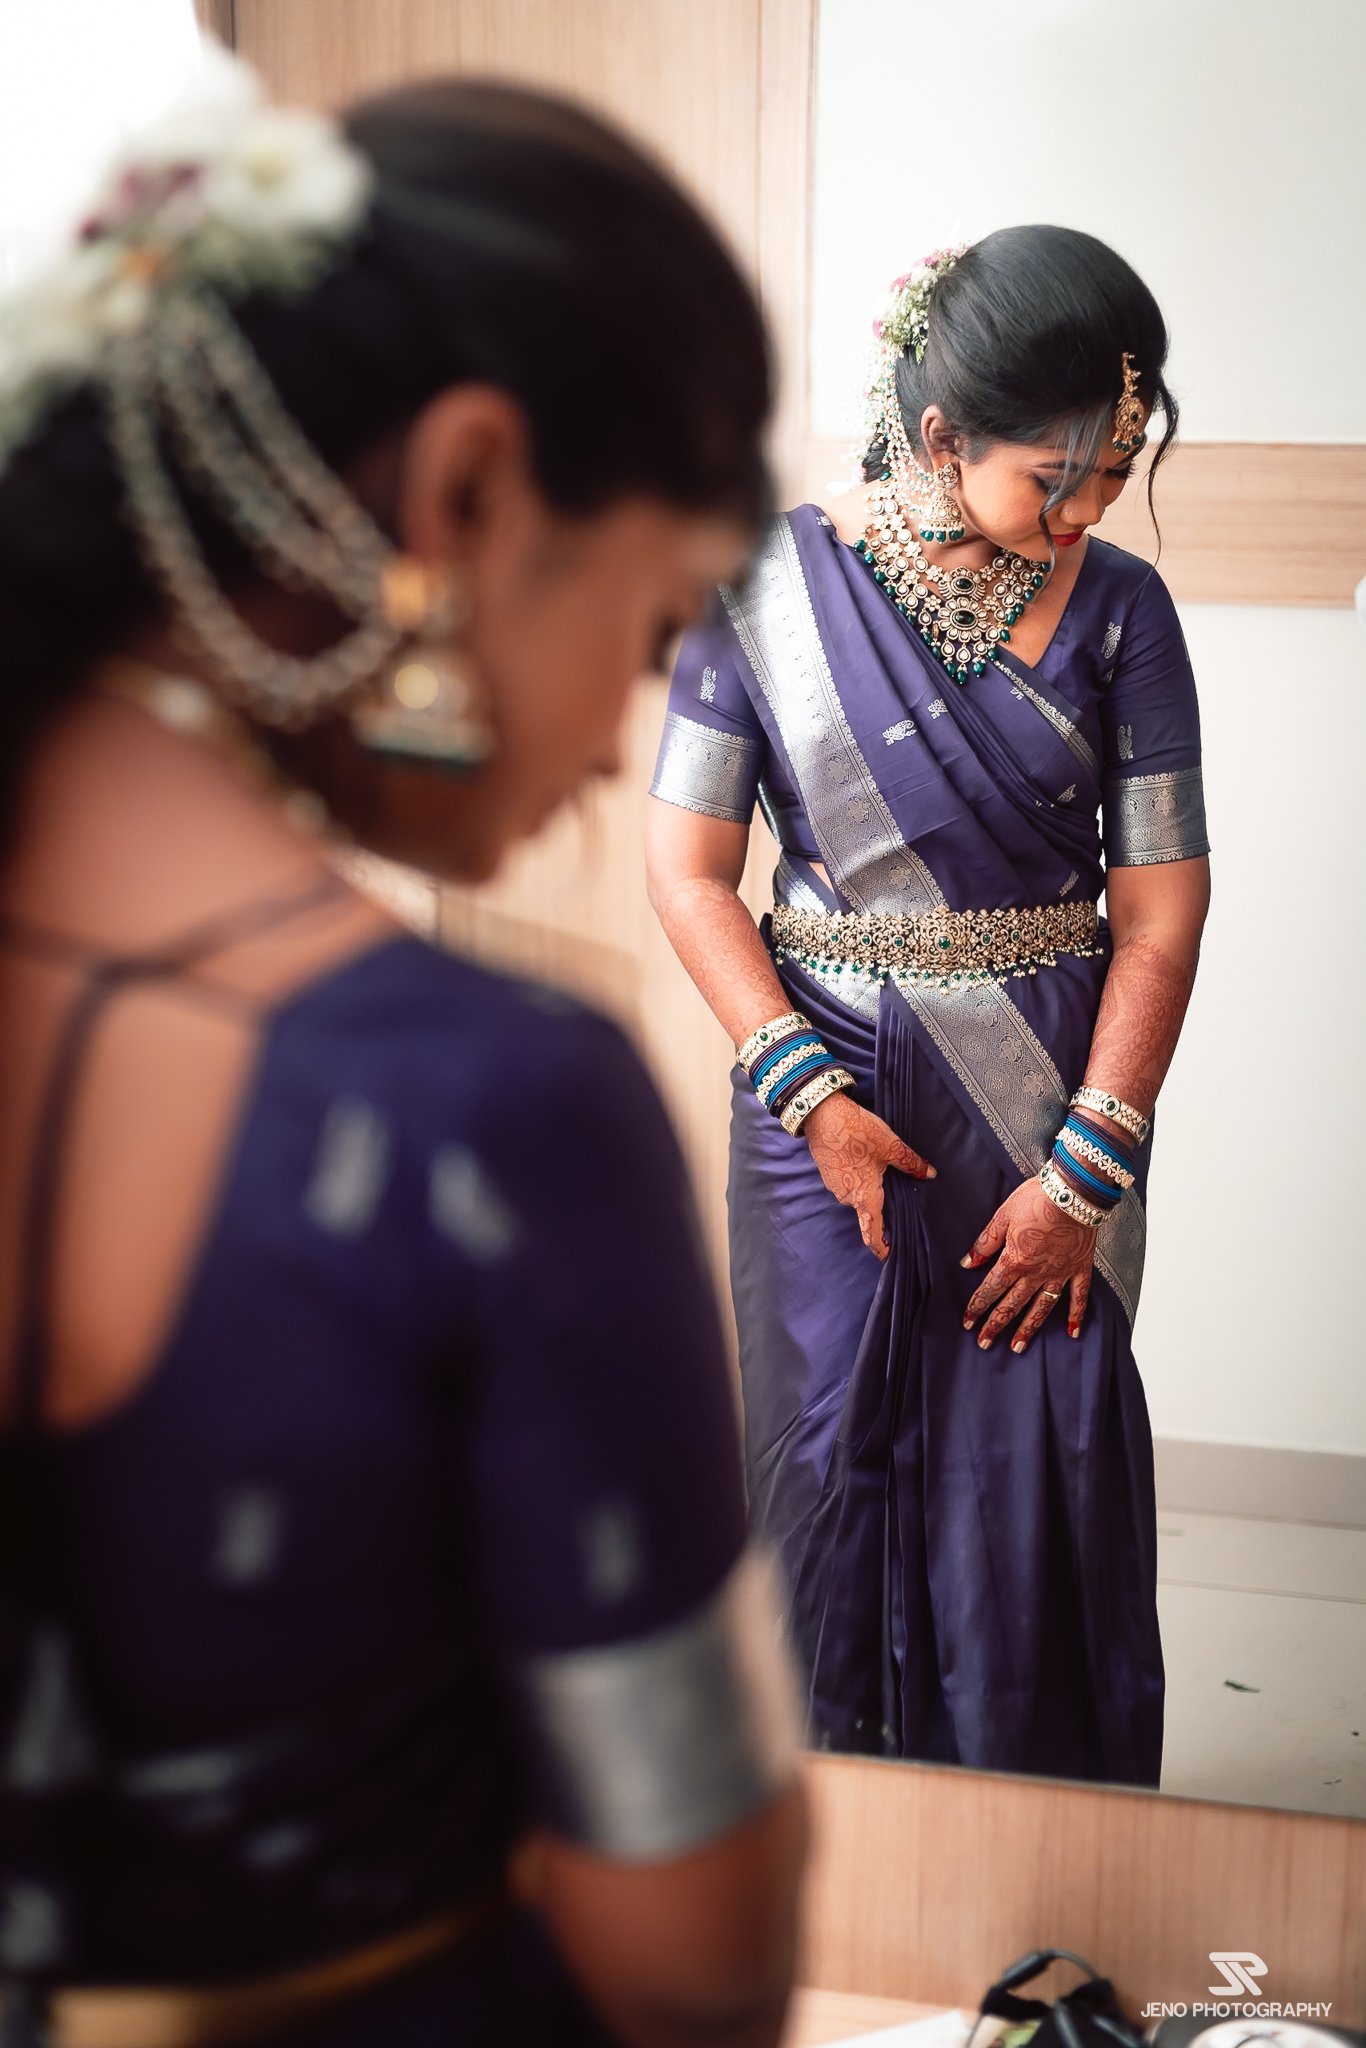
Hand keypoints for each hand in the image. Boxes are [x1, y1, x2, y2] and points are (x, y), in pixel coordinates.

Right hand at [802, 1091, 934, 1260]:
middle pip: (867, 1209)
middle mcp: (847, 1197)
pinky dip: (855, 1176)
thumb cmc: (857, 1131)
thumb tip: (930, 1174)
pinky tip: (861, 1158)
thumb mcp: (890, 1145)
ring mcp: (834, 1186)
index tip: (889, 1255)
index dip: (881, 1247)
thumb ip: (911, 1163)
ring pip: (856, 1194)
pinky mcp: (827, 1174)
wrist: (821, 1113)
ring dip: (866, 1186)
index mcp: (864, 1196)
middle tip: (893, 1186)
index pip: (872, 1232)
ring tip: (877, 1165)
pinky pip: (846, 1182)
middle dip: (879, 1203)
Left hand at [961, 1176, 1095, 1350]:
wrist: (1074, 1190)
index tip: (968, 1322)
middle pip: (1012, 1304)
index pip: (991, 1289)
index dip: (977, 1306)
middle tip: (984, 1343)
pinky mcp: (1080, 1268)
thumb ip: (985, 1243)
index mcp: (1015, 1260)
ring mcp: (1060, 1273)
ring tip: (1018, 1347)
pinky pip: (1079, 1296)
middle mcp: (1036, 1273)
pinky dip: (1076, 1315)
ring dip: (1028, 1328)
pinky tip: (1072, 1332)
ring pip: (1041, 1308)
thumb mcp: (1003, 1215)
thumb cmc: (1036, 1198)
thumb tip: (967, 1262)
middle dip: (996, 1324)